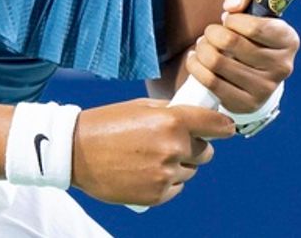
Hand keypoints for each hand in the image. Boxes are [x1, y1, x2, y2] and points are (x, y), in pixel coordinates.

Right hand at [70, 98, 235, 206]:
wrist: (74, 153)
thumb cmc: (106, 124)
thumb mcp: (140, 106)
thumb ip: (170, 111)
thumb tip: (195, 116)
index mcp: (171, 121)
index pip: (216, 125)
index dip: (223, 126)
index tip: (225, 128)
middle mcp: (173, 147)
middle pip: (206, 152)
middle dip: (194, 147)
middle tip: (172, 144)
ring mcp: (166, 174)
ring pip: (190, 171)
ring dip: (178, 165)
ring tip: (151, 158)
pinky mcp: (157, 195)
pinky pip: (176, 188)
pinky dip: (166, 182)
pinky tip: (145, 173)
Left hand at [186, 0, 298, 113]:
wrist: (253, 74)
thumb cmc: (251, 35)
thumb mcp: (253, 9)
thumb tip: (231, 6)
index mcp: (288, 40)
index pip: (255, 26)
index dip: (233, 20)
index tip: (227, 19)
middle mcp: (282, 66)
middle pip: (231, 42)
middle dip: (212, 33)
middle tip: (210, 33)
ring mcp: (265, 88)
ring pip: (217, 62)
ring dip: (202, 49)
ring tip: (203, 45)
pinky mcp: (246, 104)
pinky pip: (211, 82)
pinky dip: (196, 67)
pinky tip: (196, 59)